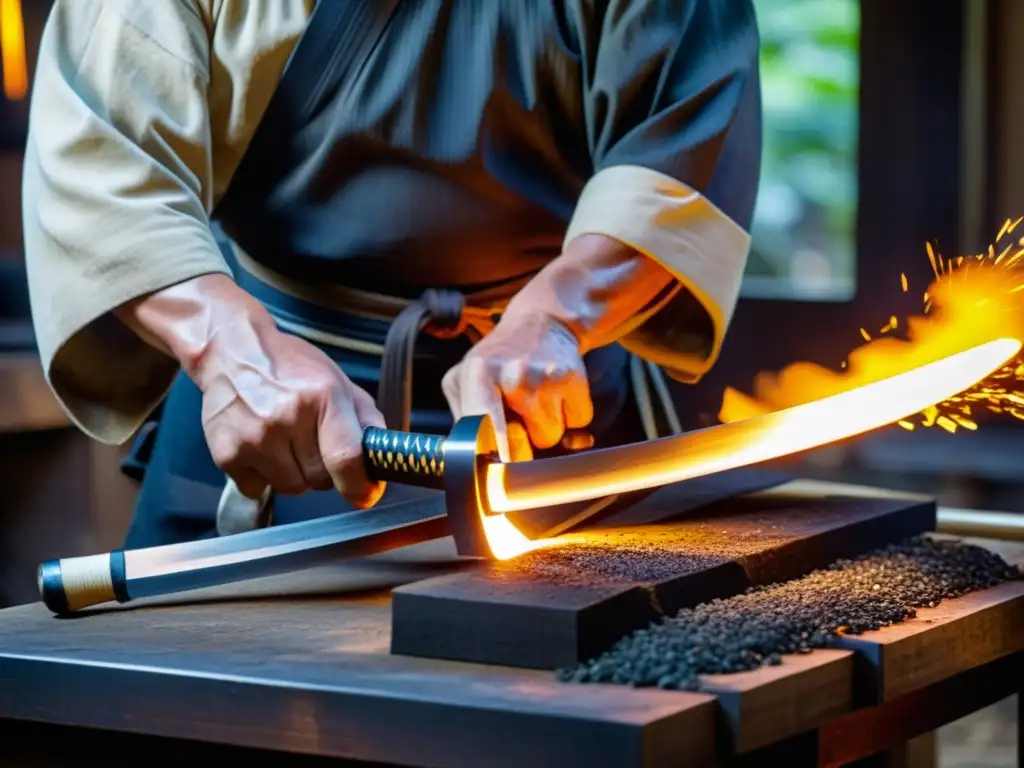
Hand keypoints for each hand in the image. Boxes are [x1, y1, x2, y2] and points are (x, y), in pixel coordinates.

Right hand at [196, 315, 386, 505]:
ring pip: (291, 488)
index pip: (346, 459)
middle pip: (320, 479)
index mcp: (324, 397)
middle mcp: (289, 416)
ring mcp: (255, 436)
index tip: (363, 494)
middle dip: (323, 471)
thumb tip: (383, 458)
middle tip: (310, 444)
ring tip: (284, 443)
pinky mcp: (226, 452)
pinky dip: (261, 476)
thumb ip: (366, 419)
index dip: (359, 485)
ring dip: (293, 474)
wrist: (232, 351)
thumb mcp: (337, 382)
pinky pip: (257, 489)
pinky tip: (258, 446)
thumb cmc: (290, 367)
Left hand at [442, 310, 593, 461]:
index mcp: (478, 375)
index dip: (489, 459)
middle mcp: (512, 375)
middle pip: (519, 447)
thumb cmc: (499, 359)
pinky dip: (570, 416)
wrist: (542, 321)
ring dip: (544, 428)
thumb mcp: (465, 379)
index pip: (480, 431)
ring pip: (549, 438)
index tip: (494, 477)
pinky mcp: (575, 379)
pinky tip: (558, 393)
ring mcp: (546, 377)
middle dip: (518, 446)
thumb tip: (470, 458)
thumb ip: (463, 417)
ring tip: (537, 399)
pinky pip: (576, 423)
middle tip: (516, 421)